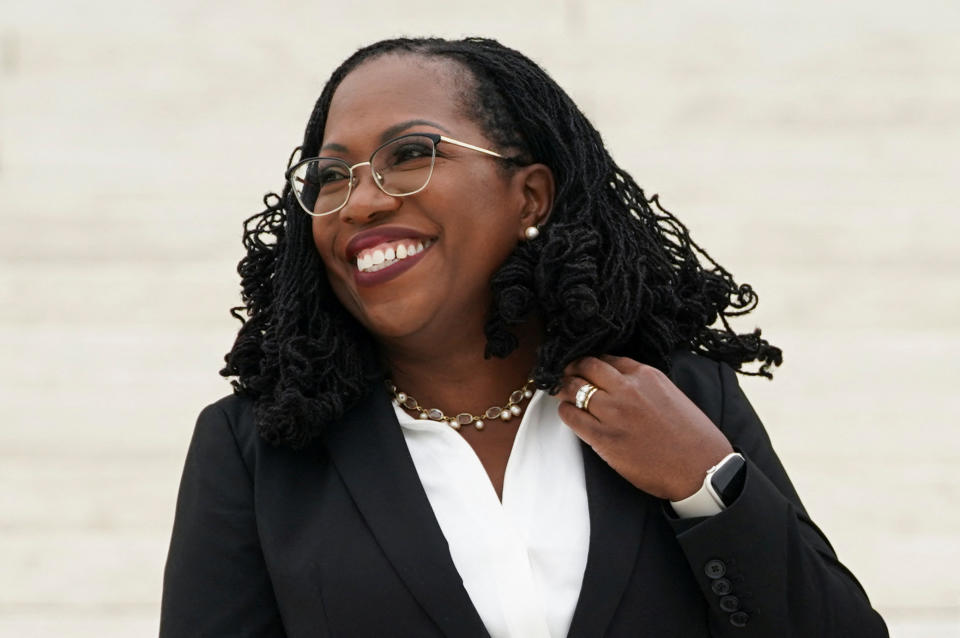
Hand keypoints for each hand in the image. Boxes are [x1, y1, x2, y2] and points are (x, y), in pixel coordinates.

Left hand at [557, 355, 732, 500]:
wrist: (701, 469)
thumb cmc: (692, 437)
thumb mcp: (672, 395)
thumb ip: (645, 386)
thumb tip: (622, 384)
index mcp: (646, 376)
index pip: (607, 358)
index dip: (592, 362)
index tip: (585, 367)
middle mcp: (627, 389)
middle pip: (586, 367)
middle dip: (572, 369)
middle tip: (565, 374)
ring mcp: (613, 413)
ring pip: (574, 389)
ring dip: (563, 388)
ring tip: (561, 392)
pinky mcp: (603, 438)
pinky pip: (572, 417)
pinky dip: (566, 412)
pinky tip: (568, 413)